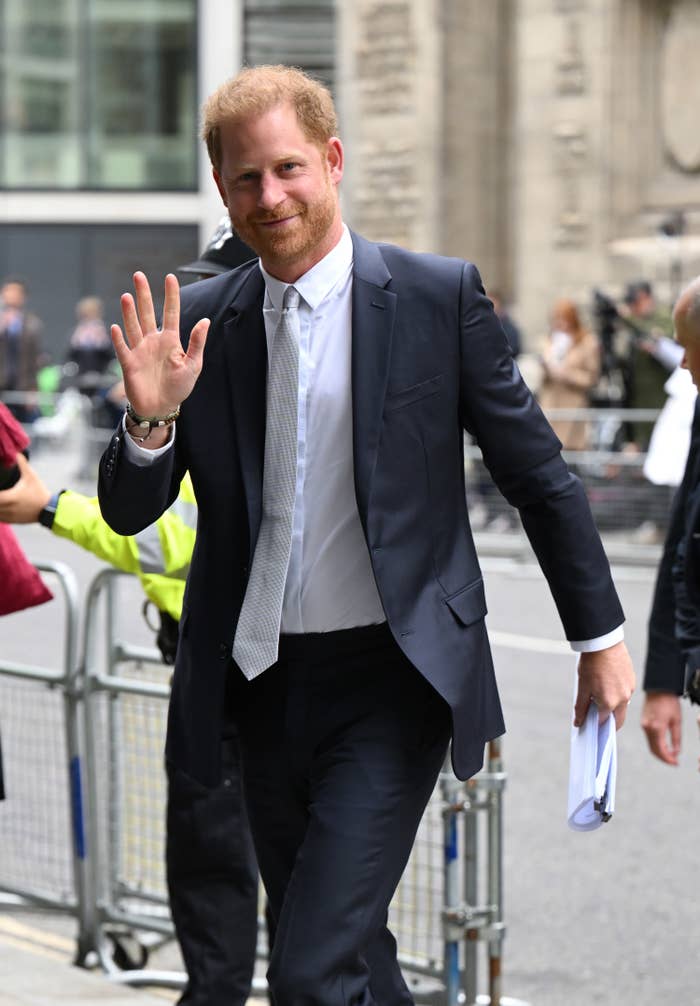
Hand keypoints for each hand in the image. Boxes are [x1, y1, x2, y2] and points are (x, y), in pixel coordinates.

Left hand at [0, 452, 50, 522]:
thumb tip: (17, 453)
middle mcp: (8, 508)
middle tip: (1, 492)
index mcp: (10, 497)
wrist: (50, 510)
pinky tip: (2, 506)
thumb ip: (22, 464)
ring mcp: (10, 516)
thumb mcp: (31, 477)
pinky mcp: (13, 521)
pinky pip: (0, 519)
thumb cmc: (39, 492)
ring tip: (2, 498)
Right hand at [111, 272, 209, 417]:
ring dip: (129, 312)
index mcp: (170, 340)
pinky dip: (119, 339)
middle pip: (147, 313)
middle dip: (143, 294)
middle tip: (139, 274)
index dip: (171, 296)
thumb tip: (205, 321)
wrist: (162, 408)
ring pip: (133, 327)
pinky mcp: (129, 364)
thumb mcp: (193, 365)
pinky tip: (116, 327)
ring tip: (127, 296)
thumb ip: (197, 343)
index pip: (170, 313)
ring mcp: (139, 351)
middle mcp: (153, 341)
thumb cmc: (178, 387)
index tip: (170, 277)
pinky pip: (123, 349)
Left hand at [574, 640, 634, 728]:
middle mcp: (623, 698)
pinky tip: (607, 686)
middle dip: (608, 722)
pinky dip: (618, 694)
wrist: (604, 642)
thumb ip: (581, 707)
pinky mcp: (632, 680)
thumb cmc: (591, 664)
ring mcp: (630, 689)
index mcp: (610, 702)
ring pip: (622, 705)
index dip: (595, 725)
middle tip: (596, 720)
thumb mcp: (582, 687)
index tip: (590, 726)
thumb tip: (578, 722)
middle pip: (618, 719)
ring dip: (613, 706)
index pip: (603, 722)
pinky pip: (626, 693)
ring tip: (599, 697)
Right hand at [641, 692, 681, 764]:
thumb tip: (676, 752)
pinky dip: (656, 744)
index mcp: (656, 727)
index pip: (661, 750)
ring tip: (671, 755)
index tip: (676, 763)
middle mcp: (647, 728)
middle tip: (674, 762)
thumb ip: (677, 738)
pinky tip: (664, 745)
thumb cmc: (670, 702)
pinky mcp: (643, 723)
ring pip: (650, 745)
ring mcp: (643, 725)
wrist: (658, 688)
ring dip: (660, 752)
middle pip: (654, 750)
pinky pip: (649, 738)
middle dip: (664, 758)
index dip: (669, 759)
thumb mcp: (677, 720)